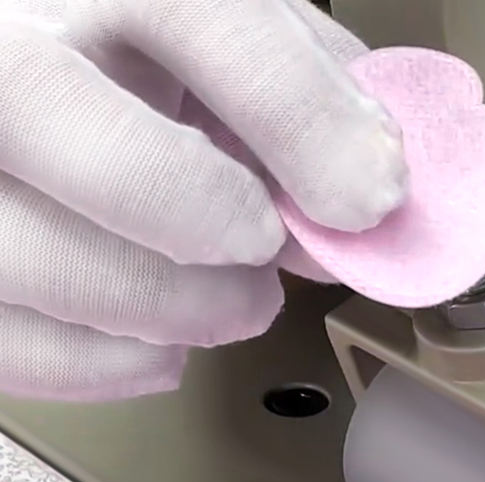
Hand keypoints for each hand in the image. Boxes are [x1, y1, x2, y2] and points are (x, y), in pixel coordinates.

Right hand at [0, 0, 405, 398]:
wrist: (20, 91)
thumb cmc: (128, 62)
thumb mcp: (217, 36)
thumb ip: (297, 91)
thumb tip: (364, 192)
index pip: (188, 8)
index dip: (300, 117)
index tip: (371, 197)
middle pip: (74, 129)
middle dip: (199, 215)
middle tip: (264, 260)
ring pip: (31, 255)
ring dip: (164, 308)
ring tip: (227, 306)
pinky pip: (9, 342)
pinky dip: (105, 366)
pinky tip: (163, 349)